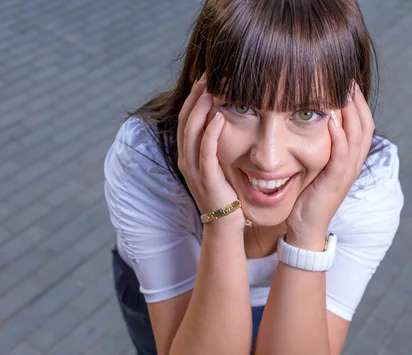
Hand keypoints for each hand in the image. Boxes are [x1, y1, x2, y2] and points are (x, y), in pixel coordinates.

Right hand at [177, 74, 245, 228]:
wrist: (225, 223)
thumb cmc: (225, 192)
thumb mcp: (218, 164)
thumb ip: (216, 144)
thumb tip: (225, 120)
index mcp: (188, 154)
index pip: (187, 119)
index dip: (193, 97)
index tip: (205, 78)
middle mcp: (186, 158)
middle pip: (186, 120)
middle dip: (195, 96)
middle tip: (207, 75)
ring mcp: (193, 168)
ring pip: (192, 131)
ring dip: (201, 108)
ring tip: (210, 89)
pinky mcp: (205, 177)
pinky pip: (205, 150)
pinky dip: (210, 132)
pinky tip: (218, 116)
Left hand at [285, 84, 374, 248]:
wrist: (305, 228)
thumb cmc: (308, 197)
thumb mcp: (318, 168)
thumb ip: (322, 149)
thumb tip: (316, 125)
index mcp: (350, 160)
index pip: (362, 125)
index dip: (359, 103)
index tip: (348, 82)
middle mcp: (353, 164)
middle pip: (365, 126)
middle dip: (358, 101)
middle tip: (349, 79)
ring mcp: (346, 174)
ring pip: (357, 138)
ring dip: (351, 113)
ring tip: (345, 91)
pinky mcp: (335, 182)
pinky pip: (341, 157)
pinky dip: (339, 138)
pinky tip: (333, 122)